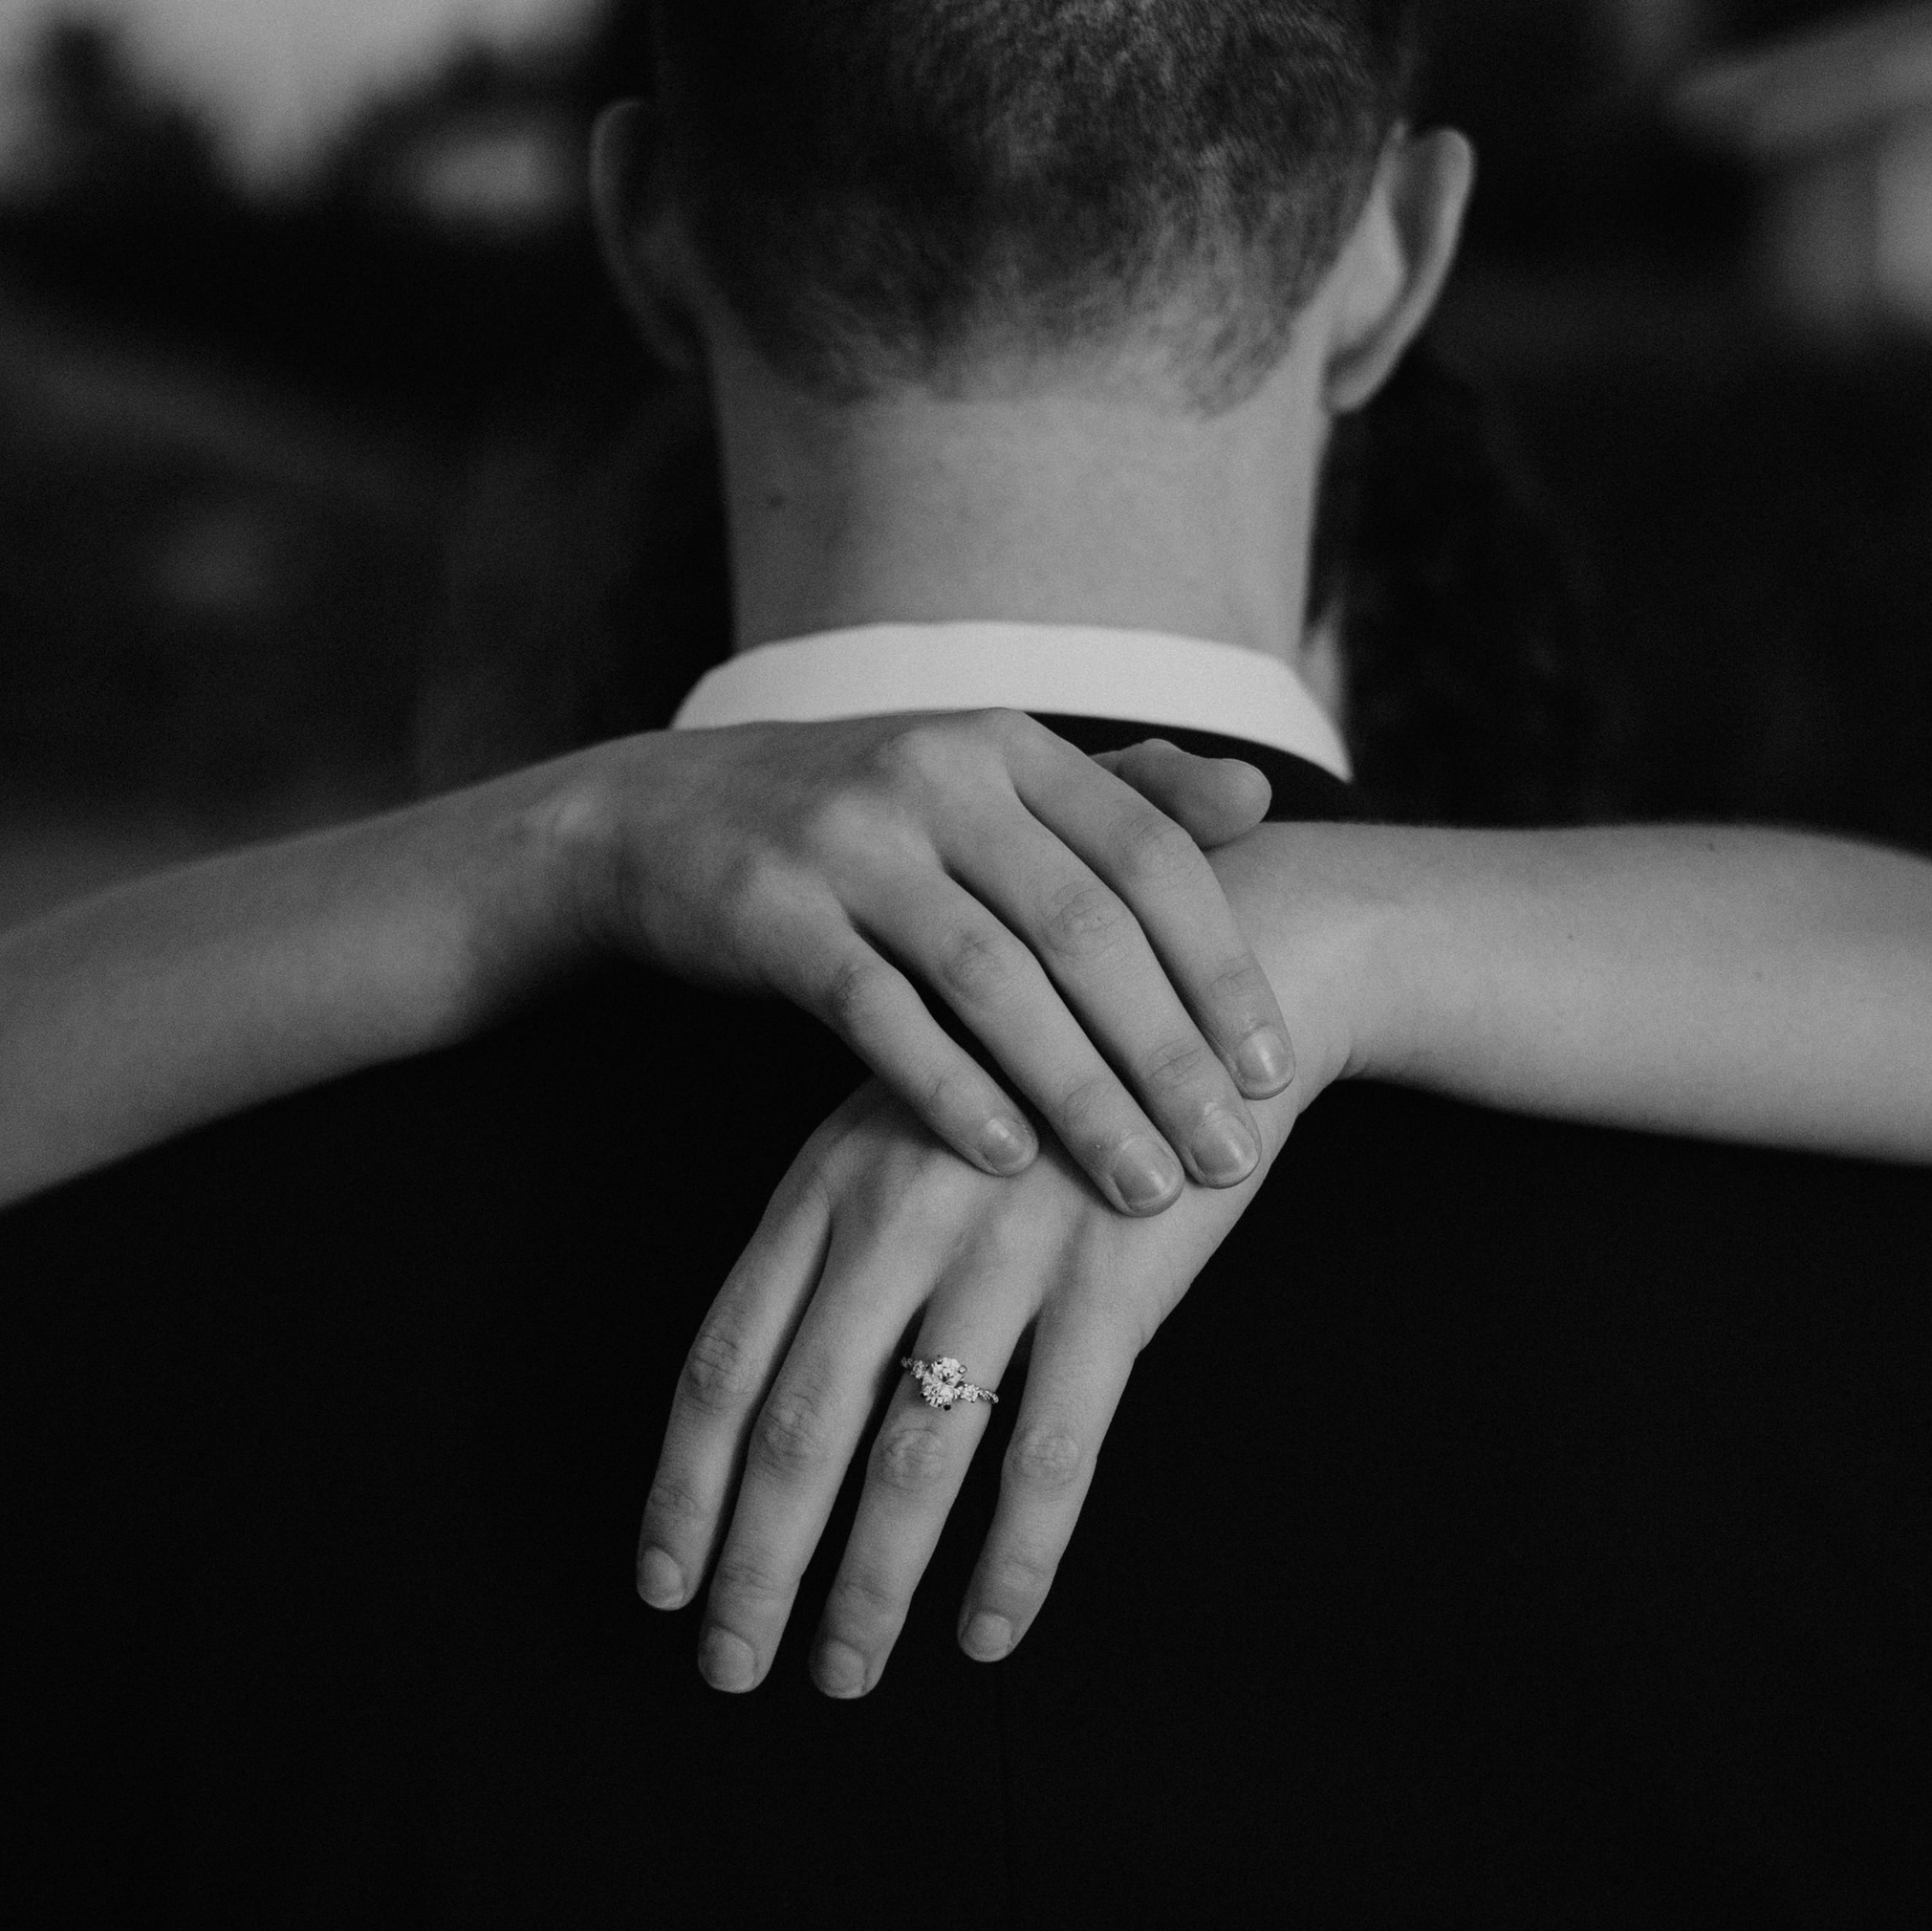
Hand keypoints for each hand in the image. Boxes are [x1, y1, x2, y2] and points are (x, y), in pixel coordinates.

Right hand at [534, 710, 1294, 1212]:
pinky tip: (1011, 1164)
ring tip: (1142, 1186)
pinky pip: (878, 1014)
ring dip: (1080, 1094)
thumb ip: (1115, 790)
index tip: (1277, 1073)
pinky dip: (951, 1091)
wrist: (654, 818)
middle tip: (1232, 1155)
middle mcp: (937, 773)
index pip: (1149, 856)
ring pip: (994, 981)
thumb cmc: (859, 819)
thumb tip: (1255, 796)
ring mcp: (848, 839)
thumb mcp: (982, 779)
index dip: (1222, 968)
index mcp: (1008, 743)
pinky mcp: (770, 910)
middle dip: (1169, 1054)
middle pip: (1085, 929)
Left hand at [634, 1066, 1302, 1695]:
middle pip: (795, 1430)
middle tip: (727, 1670)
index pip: (720, 1362)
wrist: (1204, 984)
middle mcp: (895, 1221)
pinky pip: (1050, 1456)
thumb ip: (831, 1234)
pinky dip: (1014, 1561)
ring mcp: (1003, 1253)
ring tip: (841, 1676)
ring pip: (911, 1461)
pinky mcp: (1111, 1286)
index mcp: (823, 1185)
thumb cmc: (1038, 1069)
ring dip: (867, 1587)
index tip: (657, 1584)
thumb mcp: (902, 1118)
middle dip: (753, 1568)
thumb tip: (757, 1389)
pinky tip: (987, 1635)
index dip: (682, 1488)